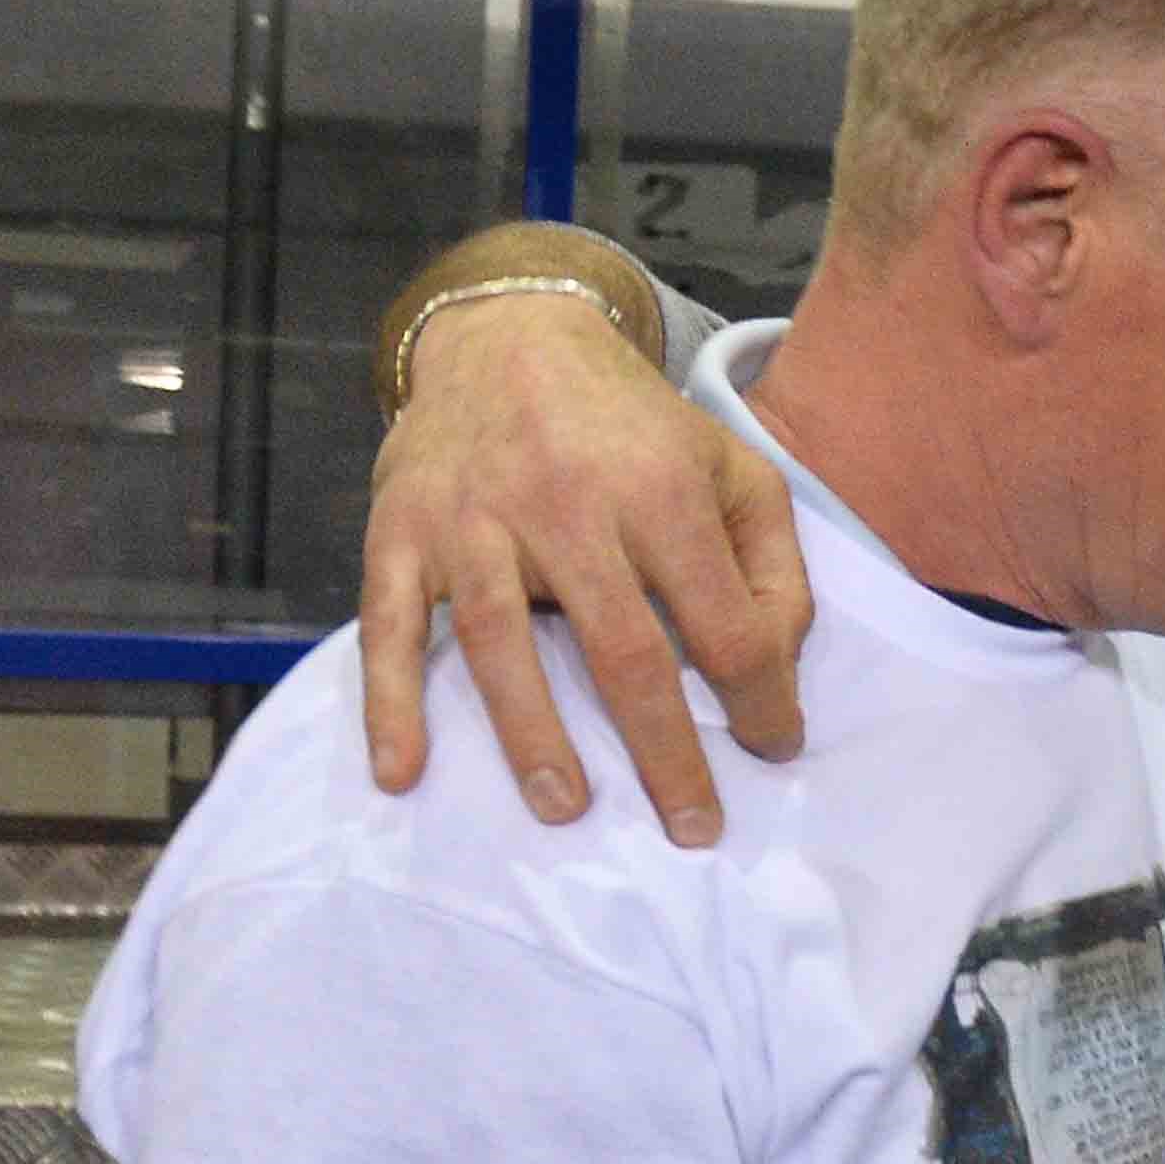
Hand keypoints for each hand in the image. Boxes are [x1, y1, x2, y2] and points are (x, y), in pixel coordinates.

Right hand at [359, 290, 812, 844]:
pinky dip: (389, 701)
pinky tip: (404, 771)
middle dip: (665, 752)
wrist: (508, 336)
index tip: (775, 747)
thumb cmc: (634, 429)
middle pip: (622, 651)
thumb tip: (776, 665)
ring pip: (502, 643)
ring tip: (566, 810)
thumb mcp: (732, 469)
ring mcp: (473, 521)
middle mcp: (565, 504)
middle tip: (693, 827)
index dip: (760, 698)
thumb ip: (771, 565)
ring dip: (533, 738)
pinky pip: (388, 625)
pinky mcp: (400, 530)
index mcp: (659, 492)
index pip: (724, 624)